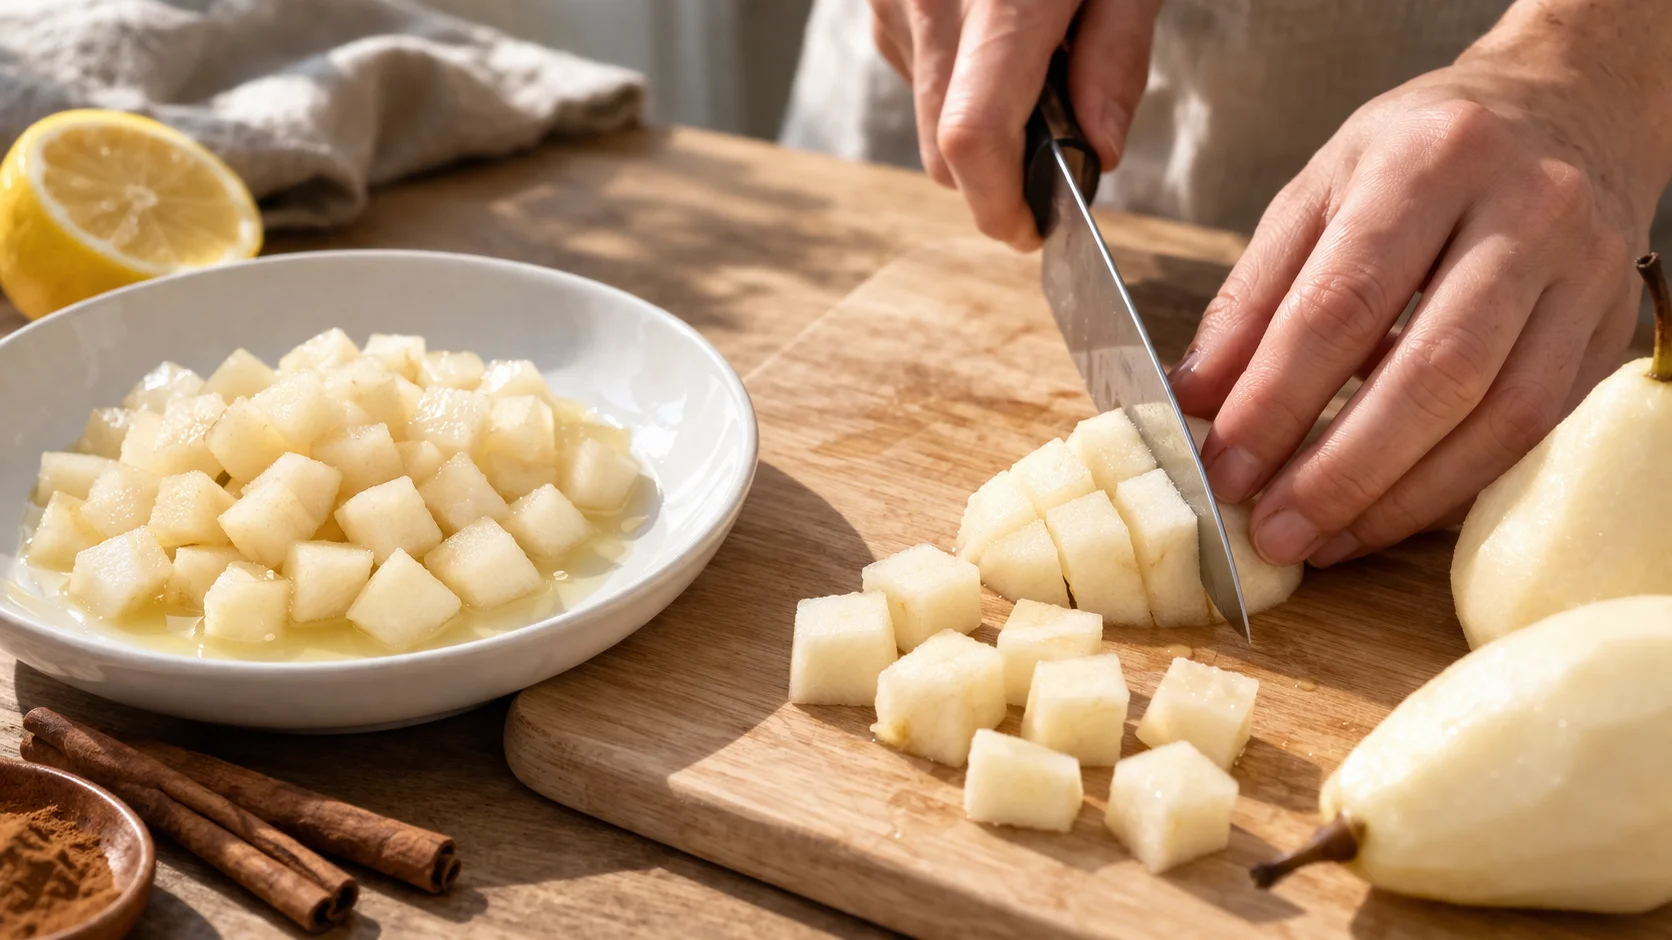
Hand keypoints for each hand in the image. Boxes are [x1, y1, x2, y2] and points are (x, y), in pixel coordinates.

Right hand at [868, 0, 1159, 248]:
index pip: (974, 139)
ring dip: (973, 118)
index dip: (999, 205)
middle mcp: (929, 0)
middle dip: (994, 174)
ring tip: (1031, 55)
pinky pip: (907, 62)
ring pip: (923, 112)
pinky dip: (951, 70)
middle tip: (1057, 146)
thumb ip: (1116, 54)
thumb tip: (1098, 150)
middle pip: (941, 149)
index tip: (1032, 228)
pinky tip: (991, 21)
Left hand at [1170, 0, 1671, 567]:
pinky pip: (1533, 429)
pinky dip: (1452, 485)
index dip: (1278, 399)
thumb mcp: (1319, 189)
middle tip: (1272, 531)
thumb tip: (1197, 400)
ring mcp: (1584, 273)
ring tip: (1321, 540)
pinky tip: (1385, 513)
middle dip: (1342, 470)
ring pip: (1497, 415)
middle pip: (1433, 371)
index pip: (1343, 303)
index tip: (1223, 467)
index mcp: (1429, 161)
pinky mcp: (1608, 327)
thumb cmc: (1423, 150)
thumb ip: (1254, 296)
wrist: (1569, 101)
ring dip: (1400, 497)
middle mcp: (1525, 212)